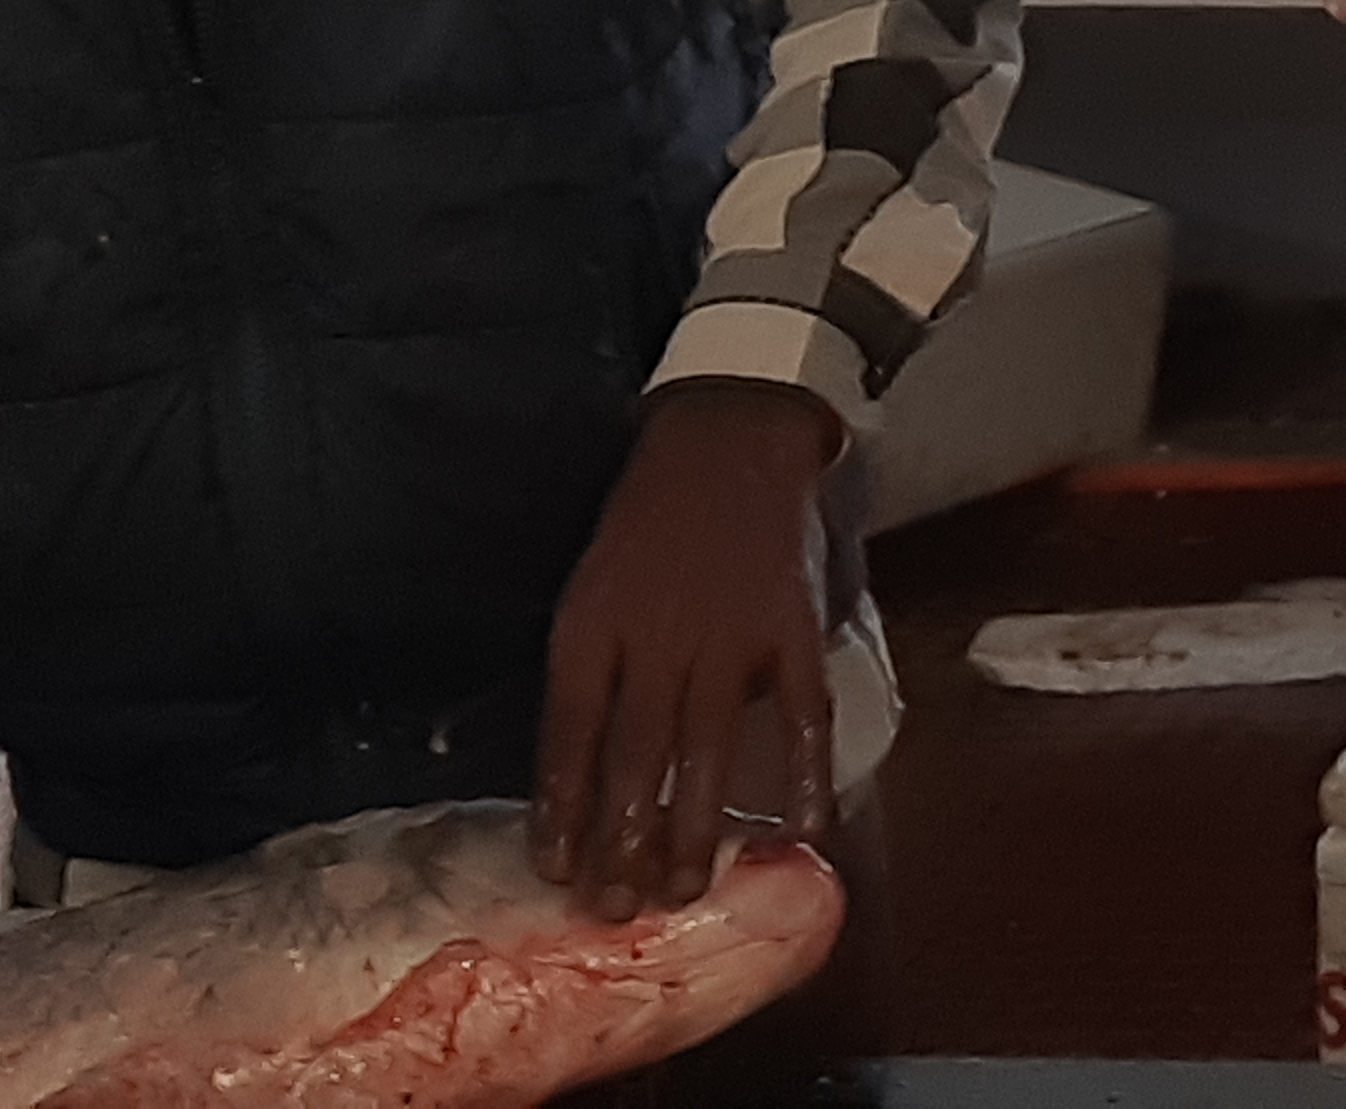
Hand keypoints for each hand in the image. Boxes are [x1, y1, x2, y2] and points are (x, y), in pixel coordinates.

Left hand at [535, 382, 840, 920]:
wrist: (726, 438)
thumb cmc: (646, 525)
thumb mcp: (585, 586)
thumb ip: (579, 671)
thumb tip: (539, 766)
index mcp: (594, 625)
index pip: (568, 734)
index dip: (561, 808)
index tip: (556, 870)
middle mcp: (658, 636)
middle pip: (635, 756)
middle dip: (624, 840)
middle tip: (620, 907)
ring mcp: (730, 632)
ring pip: (709, 748)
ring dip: (697, 826)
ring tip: (688, 887)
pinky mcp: (791, 625)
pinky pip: (801, 711)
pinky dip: (805, 770)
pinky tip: (803, 823)